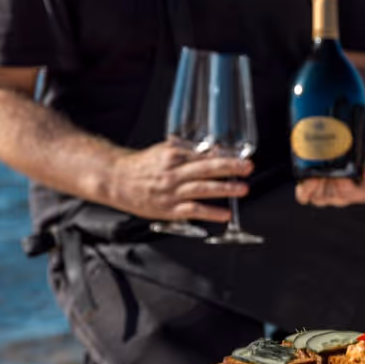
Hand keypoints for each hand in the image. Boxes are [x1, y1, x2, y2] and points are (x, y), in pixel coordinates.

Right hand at [105, 141, 252, 221]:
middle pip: (206, 169)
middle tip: (247, 168)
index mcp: (172, 154)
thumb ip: (187, 150)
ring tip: (242, 189)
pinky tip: (225, 214)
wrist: (117, 181)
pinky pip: (193, 210)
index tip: (241, 157)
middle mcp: (173, 172)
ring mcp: (171, 191)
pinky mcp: (169, 209)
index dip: (224, 156)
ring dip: (224, 189)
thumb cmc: (142, 166)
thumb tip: (213, 150)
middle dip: (229, 168)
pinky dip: (211, 212)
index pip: (203, 154)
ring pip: (202, 189)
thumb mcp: (164, 151)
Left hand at [295, 137, 364, 206]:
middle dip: (329, 181)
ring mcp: (327, 196)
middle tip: (326, 166)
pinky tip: (306, 178)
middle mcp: (345, 197)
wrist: (346, 137)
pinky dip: (304, 189)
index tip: (341, 174)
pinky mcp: (312, 192)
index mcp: (362, 191)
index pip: (354, 195)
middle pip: (334, 196)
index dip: (345, 186)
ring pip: (319, 197)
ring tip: (317, 167)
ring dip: (316, 184)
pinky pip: (305, 197)